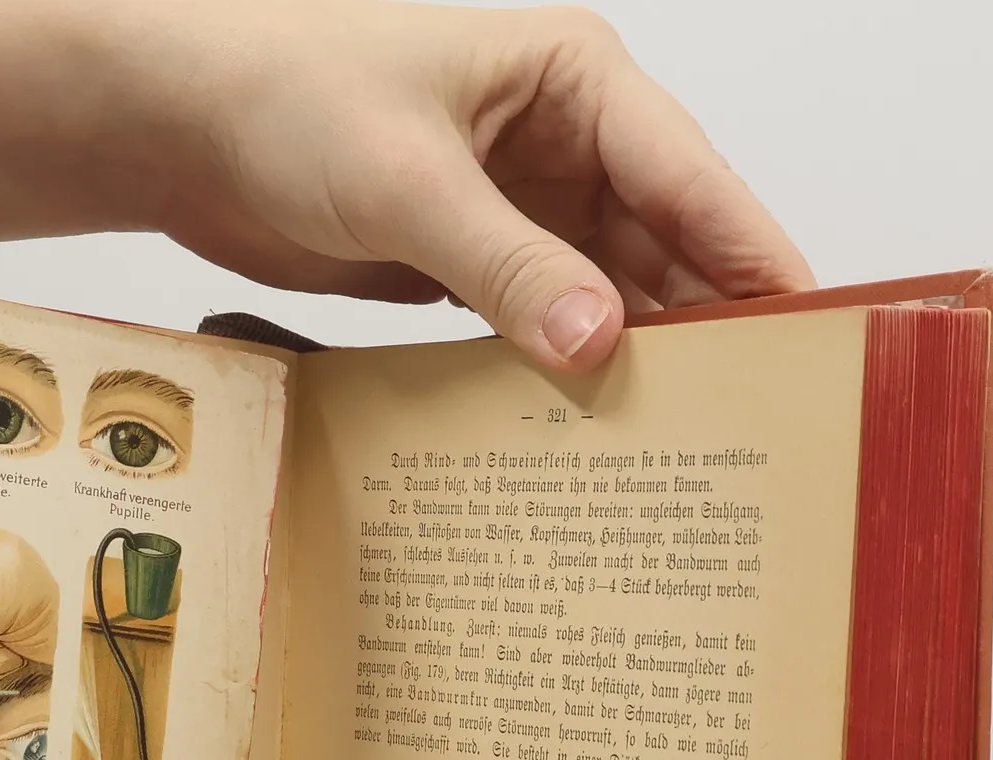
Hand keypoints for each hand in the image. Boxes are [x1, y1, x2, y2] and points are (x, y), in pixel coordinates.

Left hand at [150, 1, 812, 366]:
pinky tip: (588, 427)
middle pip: (663, 243)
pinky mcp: (471, 260)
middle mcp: (564, 141)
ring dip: (633, 359)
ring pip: (606, 291)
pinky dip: (561, 368)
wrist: (185, 127)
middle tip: (752, 417)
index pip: (690, 177)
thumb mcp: (409, 182)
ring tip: (680, 443)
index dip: (751, 256)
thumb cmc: (289, 97)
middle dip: (703, 322)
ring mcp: (519, 206)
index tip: (808, 328)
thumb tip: (598, 347)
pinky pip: (540, 319)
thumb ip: (506, 266)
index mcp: (576, 82)